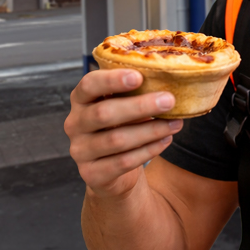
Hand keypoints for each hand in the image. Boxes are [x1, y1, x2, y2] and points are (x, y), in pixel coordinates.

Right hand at [64, 69, 183, 198]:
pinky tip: (166, 140)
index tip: (139, 77)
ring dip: (151, 130)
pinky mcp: (91, 173)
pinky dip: (148, 150)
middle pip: (103, 113)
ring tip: (175, 124)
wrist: (111, 169)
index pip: (88, 85)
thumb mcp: (123, 104)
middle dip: (140, 106)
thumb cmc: (120, 126)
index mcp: (80, 99)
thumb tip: (168, 79)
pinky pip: (123, 162)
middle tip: (169, 101)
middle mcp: (75, 124)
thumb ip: (135, 91)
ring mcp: (80, 150)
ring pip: (116, 140)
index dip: (112, 80)